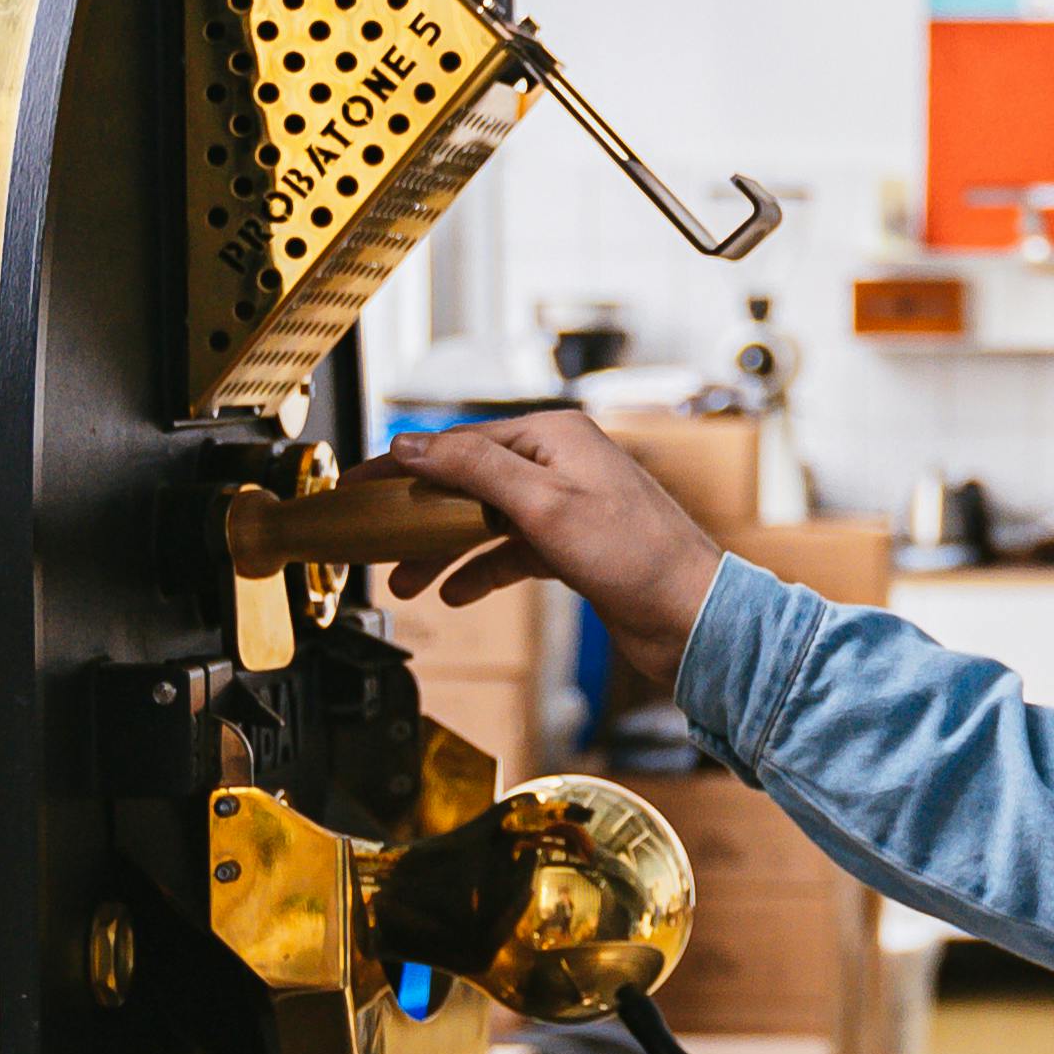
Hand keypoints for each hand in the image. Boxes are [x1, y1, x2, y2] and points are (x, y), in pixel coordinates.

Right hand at [369, 414, 729, 697]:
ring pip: (486, 520)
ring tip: (408, 580)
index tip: (361, 487)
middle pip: (468, 482)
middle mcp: (560, 463)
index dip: (404, 467)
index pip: (459, 443)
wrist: (692, 617)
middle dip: (420, 518)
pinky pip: (512, 550)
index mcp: (554, 436)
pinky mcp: (573, 546)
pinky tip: (458, 591)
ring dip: (444, 550)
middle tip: (375, 541)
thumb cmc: (637, 556)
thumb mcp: (543, 505)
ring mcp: (567, 505)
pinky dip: (482, 569)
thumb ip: (475, 469)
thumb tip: (415, 446)